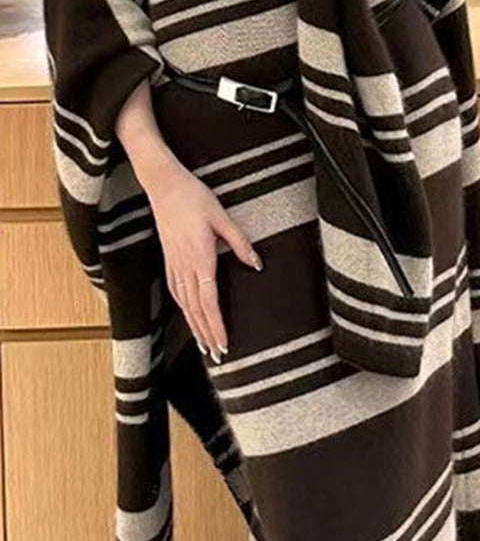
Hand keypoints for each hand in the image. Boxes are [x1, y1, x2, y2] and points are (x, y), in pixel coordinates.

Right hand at [146, 159, 262, 362]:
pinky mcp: (168, 259)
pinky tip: (188, 316)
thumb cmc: (194, 197)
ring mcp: (173, 263)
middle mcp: (184, 266)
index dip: (216, 325)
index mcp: (199, 257)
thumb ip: (240, 242)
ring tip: (204, 345)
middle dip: (206, 334)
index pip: (209, 301)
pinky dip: (183, 308)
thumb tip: (256, 264)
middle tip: (217, 356)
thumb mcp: (222, 216)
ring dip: (194, 326)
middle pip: (195, 309)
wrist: (163, 184)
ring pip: (184, 304)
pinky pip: (175, 291)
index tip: (223, 343)